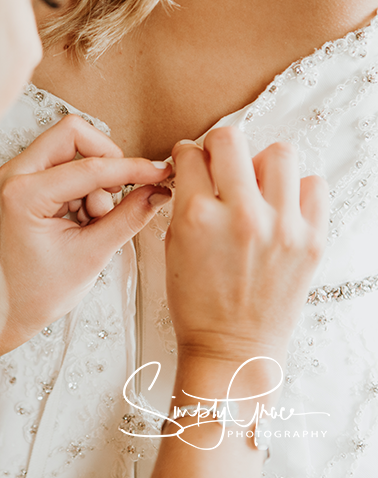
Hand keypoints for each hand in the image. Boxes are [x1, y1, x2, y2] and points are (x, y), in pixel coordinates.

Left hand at [0, 115, 172, 335]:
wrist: (9, 306)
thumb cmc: (40, 289)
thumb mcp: (92, 255)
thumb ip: (129, 217)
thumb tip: (160, 189)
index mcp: (23, 193)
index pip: (90, 166)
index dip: (131, 169)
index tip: (161, 173)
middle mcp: (14, 174)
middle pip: (74, 134)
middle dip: (106, 161)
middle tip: (114, 199)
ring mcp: (17, 173)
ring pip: (73, 147)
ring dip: (95, 181)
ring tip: (90, 222)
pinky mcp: (25, 179)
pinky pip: (67, 164)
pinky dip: (85, 187)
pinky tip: (81, 219)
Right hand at [165, 128, 327, 363]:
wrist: (232, 348)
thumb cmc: (197, 304)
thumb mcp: (174, 248)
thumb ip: (185, 205)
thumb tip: (197, 170)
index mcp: (196, 217)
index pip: (191, 155)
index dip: (187, 156)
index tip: (191, 162)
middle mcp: (240, 215)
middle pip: (231, 140)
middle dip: (219, 147)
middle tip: (220, 164)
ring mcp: (282, 227)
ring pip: (279, 154)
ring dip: (262, 164)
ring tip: (256, 186)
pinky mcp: (312, 241)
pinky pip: (314, 187)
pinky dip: (297, 191)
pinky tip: (281, 208)